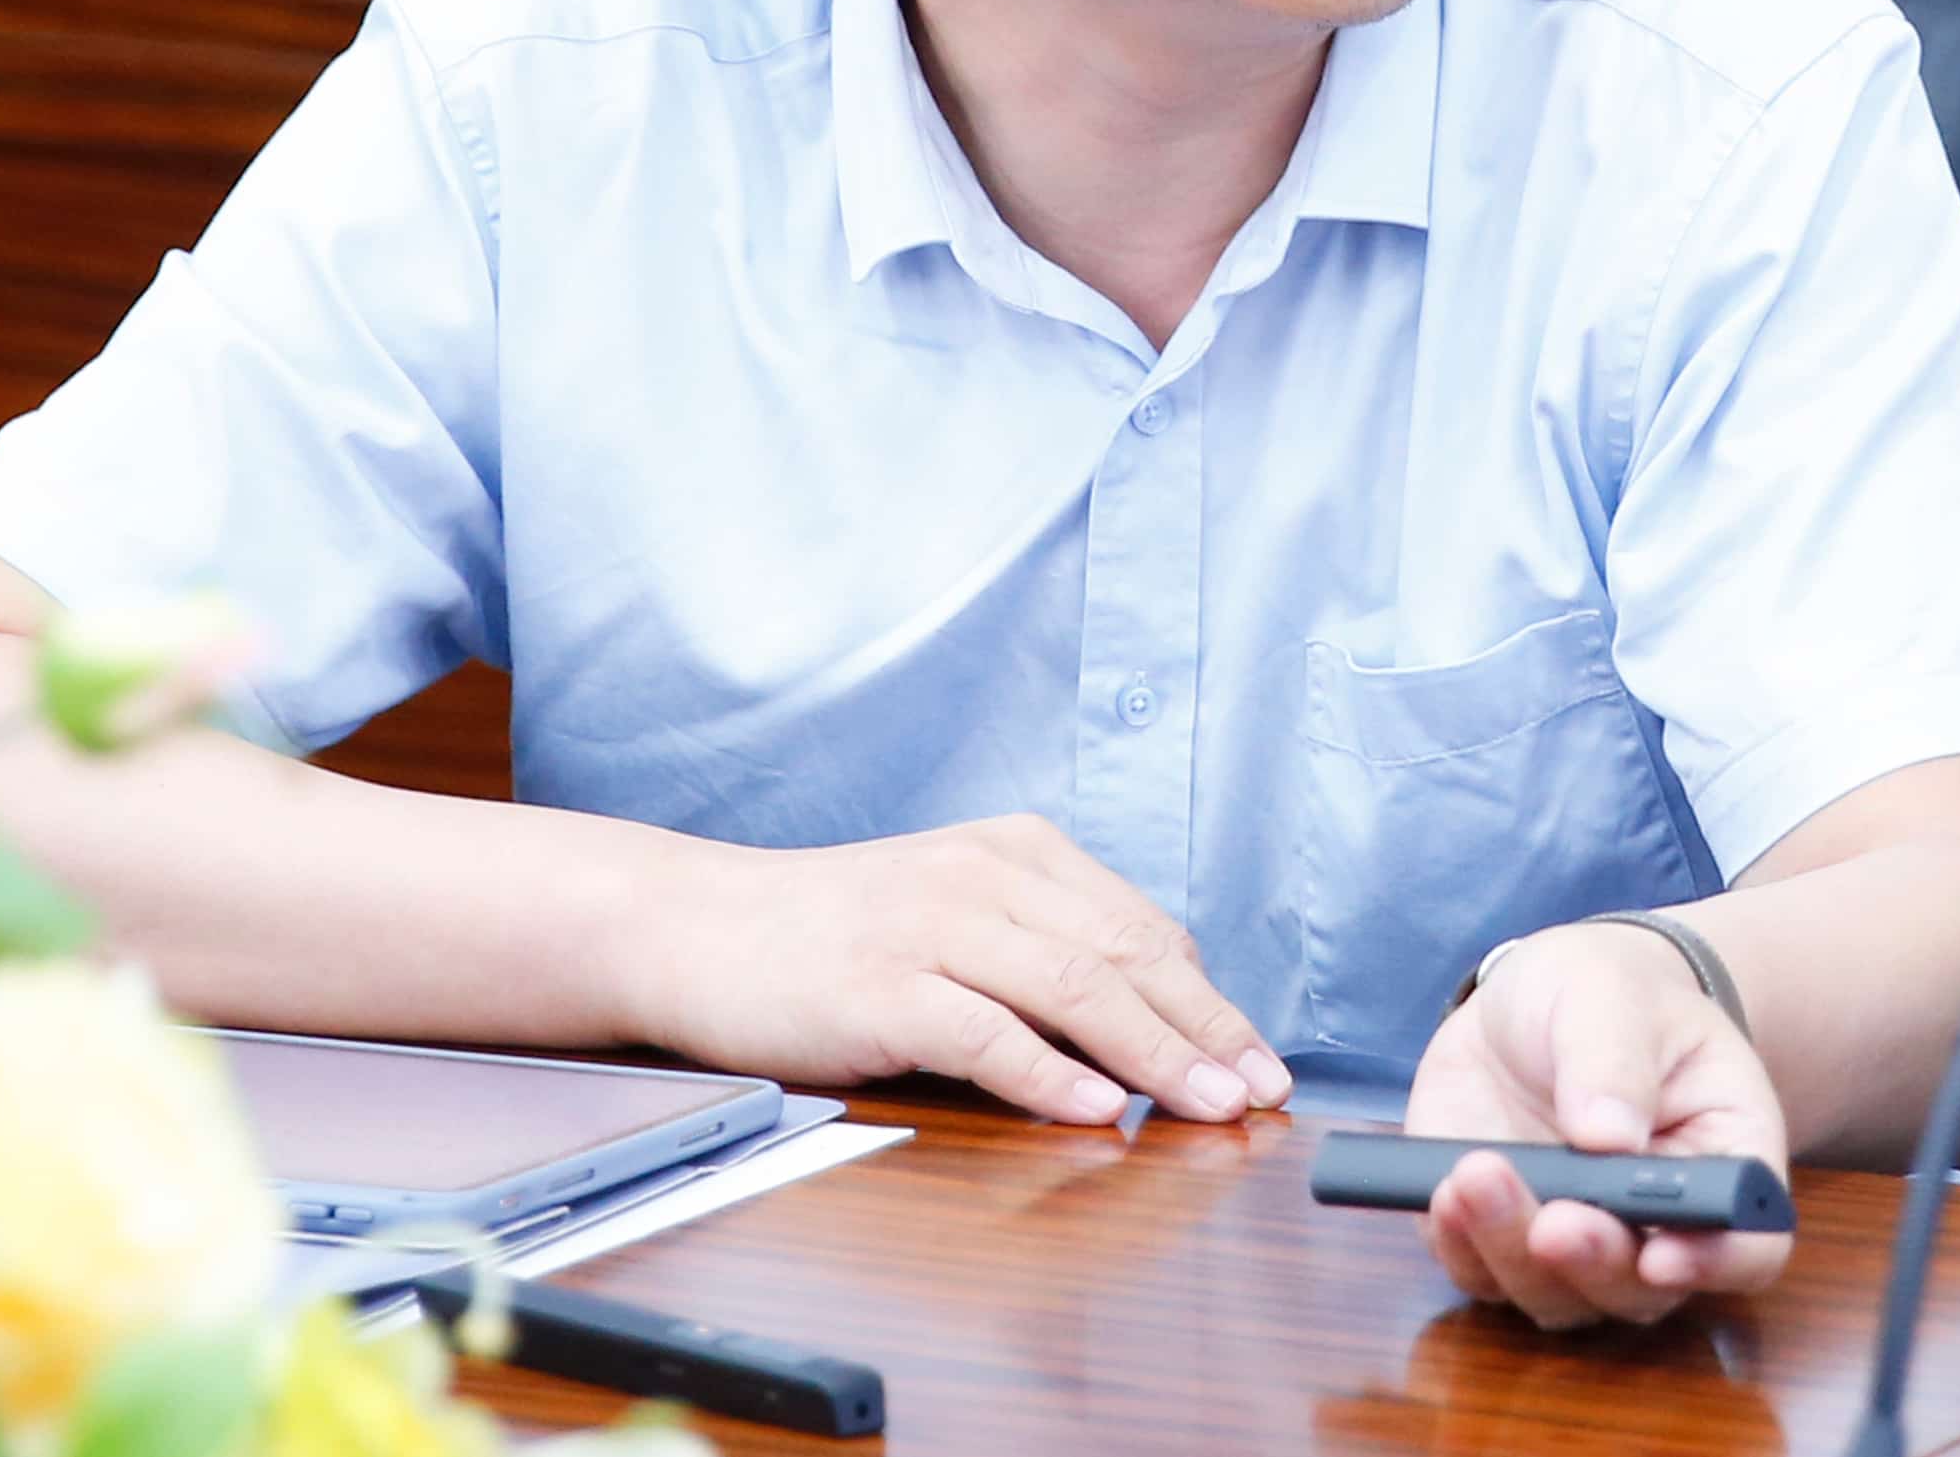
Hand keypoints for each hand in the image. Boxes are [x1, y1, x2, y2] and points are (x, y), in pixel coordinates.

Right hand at [620, 813, 1293, 1127]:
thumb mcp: (952, 913)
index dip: (1210, 1000)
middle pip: (1125, 957)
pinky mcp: (881, 986)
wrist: (698, 926)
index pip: (1140, 929)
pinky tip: (1096, 1107)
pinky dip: (1049, 1072)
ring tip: (1208, 1105)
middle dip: (1205, 1031)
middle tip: (1260, 1091)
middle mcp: (982, 876)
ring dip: (1154, 1054)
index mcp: (1014, 852)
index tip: (1261, 1059)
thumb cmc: (831, 934)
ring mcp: (930, 927)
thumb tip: (1148, 1019)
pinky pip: (985, 1031)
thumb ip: (1041, 950)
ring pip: (1073, 988)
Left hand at [1402, 923, 1795, 1326]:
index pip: (1750, 1248)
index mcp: (1723, 1164)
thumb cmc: (1606, 993)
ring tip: (1472, 1175)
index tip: (1660, 1254)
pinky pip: (1480, 1274)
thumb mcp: (1612, 994)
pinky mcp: (1501, 1238)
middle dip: (1592, 1263)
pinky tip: (1442, 1189)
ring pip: (1556, 1297)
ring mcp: (1578, 1241)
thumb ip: (1614, 1062)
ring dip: (1513, 1253)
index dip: (1714, 1266)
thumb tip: (1609, 1136)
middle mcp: (1658, 1226)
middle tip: (1553, 1221)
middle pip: (1641, 1290)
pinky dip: (1459, 1246)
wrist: (1539, 1000)